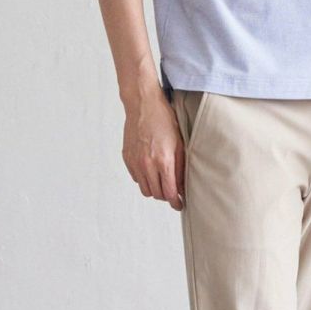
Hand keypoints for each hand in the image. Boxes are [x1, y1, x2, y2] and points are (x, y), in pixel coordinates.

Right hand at [123, 87, 185, 209]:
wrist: (143, 105)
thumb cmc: (165, 120)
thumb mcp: (180, 143)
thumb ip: (181, 168)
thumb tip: (183, 187)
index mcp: (163, 161)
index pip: (169, 193)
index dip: (176, 202)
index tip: (180, 204)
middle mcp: (147, 164)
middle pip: (156, 194)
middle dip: (166, 196)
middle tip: (173, 193)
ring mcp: (135, 162)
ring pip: (144, 189)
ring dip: (154, 189)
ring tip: (162, 182)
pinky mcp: (127, 158)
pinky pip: (136, 178)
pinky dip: (144, 179)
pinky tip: (151, 170)